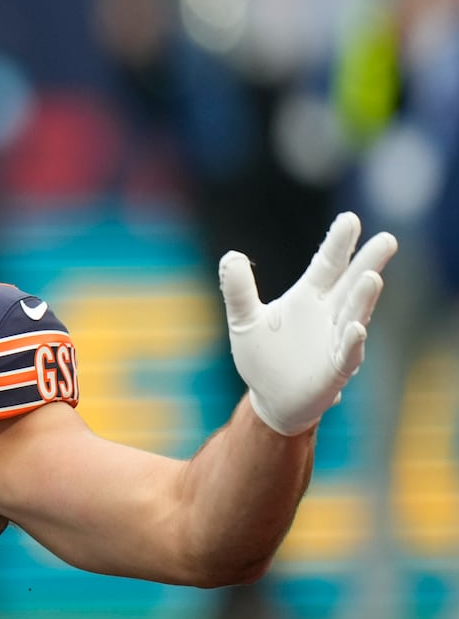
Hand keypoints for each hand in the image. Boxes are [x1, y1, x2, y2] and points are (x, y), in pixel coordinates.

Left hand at [219, 212, 396, 435]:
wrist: (271, 399)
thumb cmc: (264, 356)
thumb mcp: (244, 320)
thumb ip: (238, 290)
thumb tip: (231, 255)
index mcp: (308, 297)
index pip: (327, 264)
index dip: (338, 244)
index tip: (350, 219)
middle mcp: (329, 314)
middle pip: (351, 284)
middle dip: (368, 263)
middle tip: (387, 239)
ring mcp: (336, 340)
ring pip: (354, 314)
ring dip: (363, 298)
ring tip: (372, 277)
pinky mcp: (336, 369)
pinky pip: (348, 353)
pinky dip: (352, 341)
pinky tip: (356, 328)